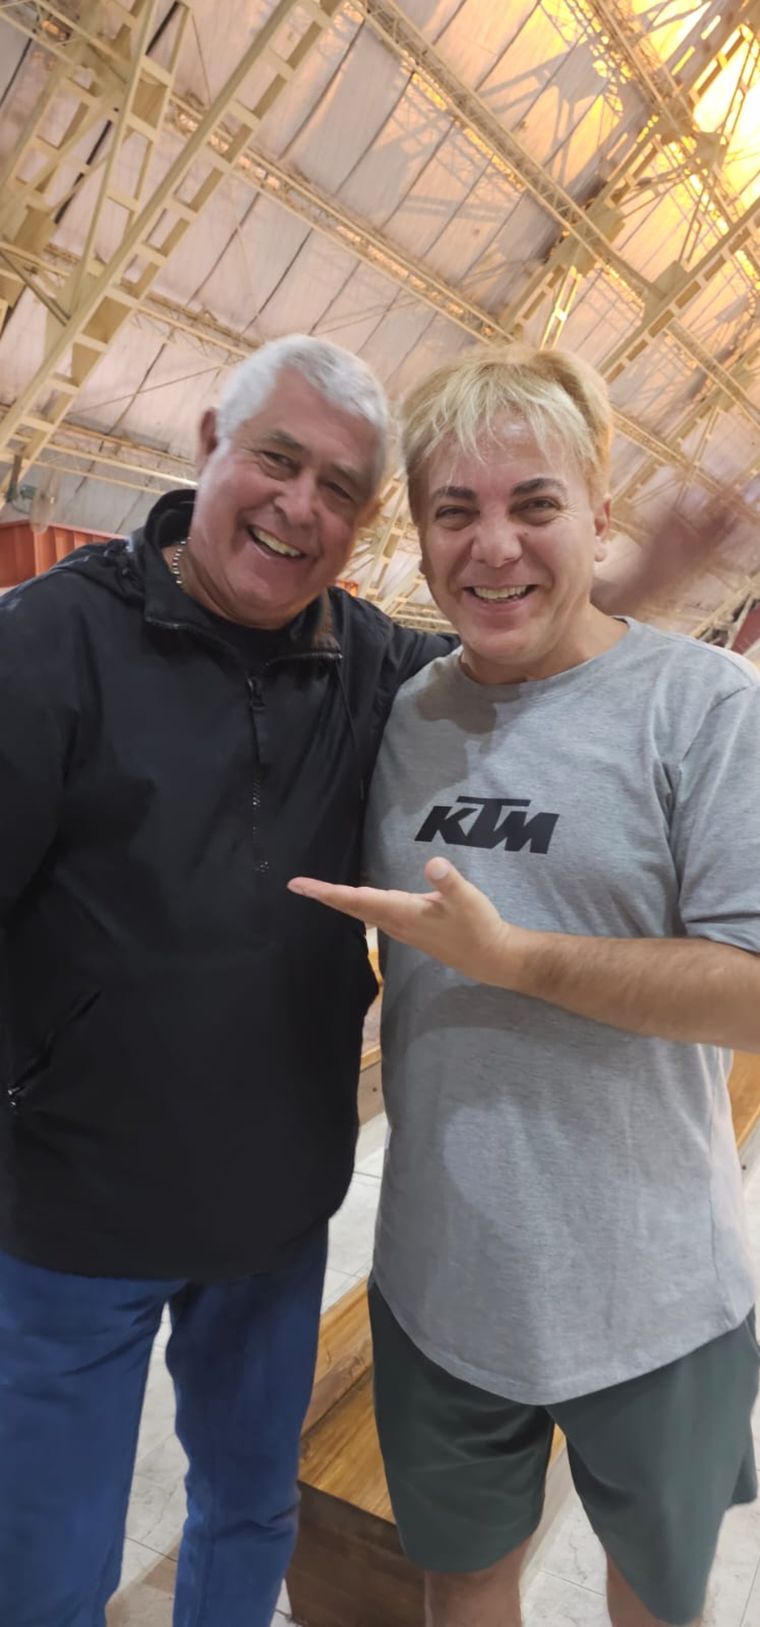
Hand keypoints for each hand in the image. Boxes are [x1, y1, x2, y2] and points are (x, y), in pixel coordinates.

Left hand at [288, 858, 517, 984]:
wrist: (489, 957)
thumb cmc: (478, 926)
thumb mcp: (467, 899)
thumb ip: (449, 882)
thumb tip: (433, 863)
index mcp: (401, 912)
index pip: (356, 900)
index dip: (327, 892)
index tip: (300, 886)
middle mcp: (394, 922)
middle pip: (352, 906)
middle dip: (325, 895)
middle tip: (297, 885)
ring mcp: (400, 928)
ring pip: (362, 911)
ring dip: (339, 900)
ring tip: (318, 890)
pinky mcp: (408, 928)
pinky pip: (374, 913)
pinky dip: (358, 903)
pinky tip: (354, 897)